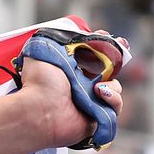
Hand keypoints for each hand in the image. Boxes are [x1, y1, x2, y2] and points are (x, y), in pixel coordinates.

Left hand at [20, 31, 125, 148]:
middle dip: (114, 62)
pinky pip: (115, 108)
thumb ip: (49, 41)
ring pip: (115, 88)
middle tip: (113, 55)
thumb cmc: (37, 84)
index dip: (103, 47)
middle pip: (109, 71)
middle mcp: (80, 88)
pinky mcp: (96, 119)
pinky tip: (100, 94)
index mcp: (70, 72)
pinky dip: (113, 99)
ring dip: (112, 84)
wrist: (37, 111)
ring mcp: (89, 104)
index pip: (94, 57)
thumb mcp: (41, 52)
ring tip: (96, 86)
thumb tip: (54, 33)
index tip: (105, 37)